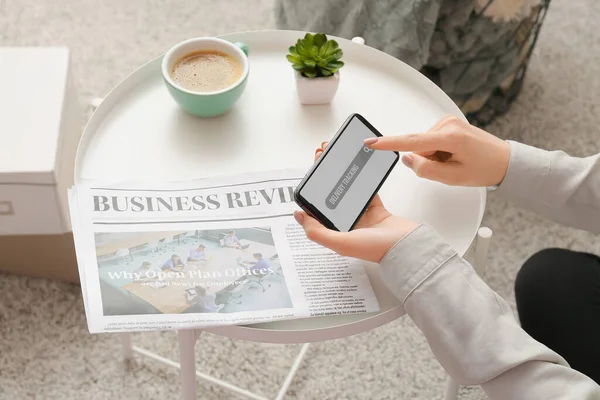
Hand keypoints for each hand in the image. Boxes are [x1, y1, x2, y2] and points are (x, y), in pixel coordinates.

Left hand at [294, 143, 417, 262]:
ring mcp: (362, 216)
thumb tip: (298, 215)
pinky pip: (365, 190)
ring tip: (333, 155)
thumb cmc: (376, 248)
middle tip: (320, 154)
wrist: (407, 245)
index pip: (317, 209)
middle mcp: (347, 225)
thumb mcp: (340, 243)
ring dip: (339, 175)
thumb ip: (317, 231)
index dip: (311, 190)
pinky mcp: (376, 208)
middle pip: (330, 196)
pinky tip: (354, 167)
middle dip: (323, 176)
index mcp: (336, 233)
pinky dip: (360, 179)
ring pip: (346, 191)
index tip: (309, 172)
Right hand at [364, 115, 510, 186]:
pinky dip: (437, 150)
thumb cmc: (484, 169)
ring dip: (434, 156)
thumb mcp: (453, 178)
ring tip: (455, 160)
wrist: (504, 160)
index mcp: (450, 138)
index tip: (371, 142)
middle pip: (419, 147)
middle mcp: (447, 124)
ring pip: (424, 145)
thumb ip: (425, 169)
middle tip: (451, 165)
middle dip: (428, 159)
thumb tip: (407, 158)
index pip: (412, 142)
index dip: (389, 144)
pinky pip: (430, 141)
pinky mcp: (448, 122)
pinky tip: (454, 154)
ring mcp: (447, 121)